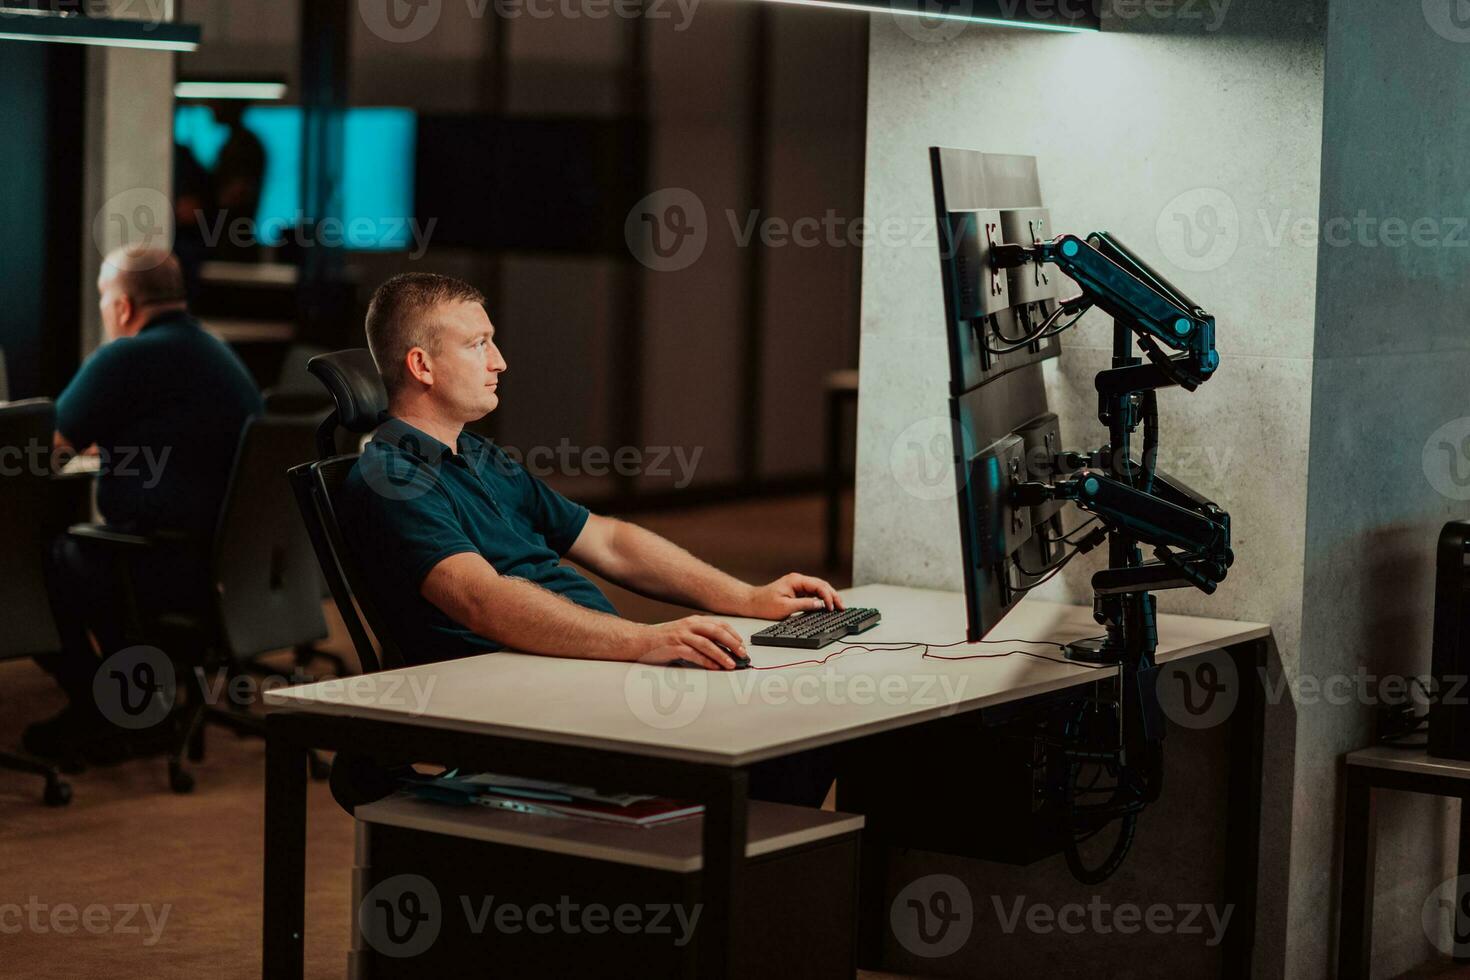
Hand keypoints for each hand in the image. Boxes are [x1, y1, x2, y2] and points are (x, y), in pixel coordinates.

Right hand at [628, 616, 746, 669]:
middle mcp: (689, 625)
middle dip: (732, 643)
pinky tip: (714, 667)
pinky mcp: (673, 647)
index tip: (742, 645)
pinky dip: (706, 661)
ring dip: (721, 655)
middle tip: (742, 654)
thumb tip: (722, 651)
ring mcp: (681, 636)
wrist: (639, 641)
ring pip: (707, 644)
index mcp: (694, 621)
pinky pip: (693, 654)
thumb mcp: (684, 633)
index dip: (733, 634)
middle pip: (716, 632)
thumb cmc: (663, 640)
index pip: (719, 624)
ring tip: (731, 664)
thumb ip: (701, 638)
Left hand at [745, 572, 844, 619]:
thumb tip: (820, 605)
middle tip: (842, 607)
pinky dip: (822, 598)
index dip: (827, 596)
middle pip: (822, 585)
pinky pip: (813, 593)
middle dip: (833, 595)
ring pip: (819, 588)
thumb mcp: (785, 607)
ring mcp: (798, 585)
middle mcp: (798, 580)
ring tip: (839, 606)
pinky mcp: (797, 591)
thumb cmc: (765, 604)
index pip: (818, 586)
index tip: (832, 608)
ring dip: (829, 596)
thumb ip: (804, 605)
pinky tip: (828, 605)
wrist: (752, 603)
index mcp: (796, 580)